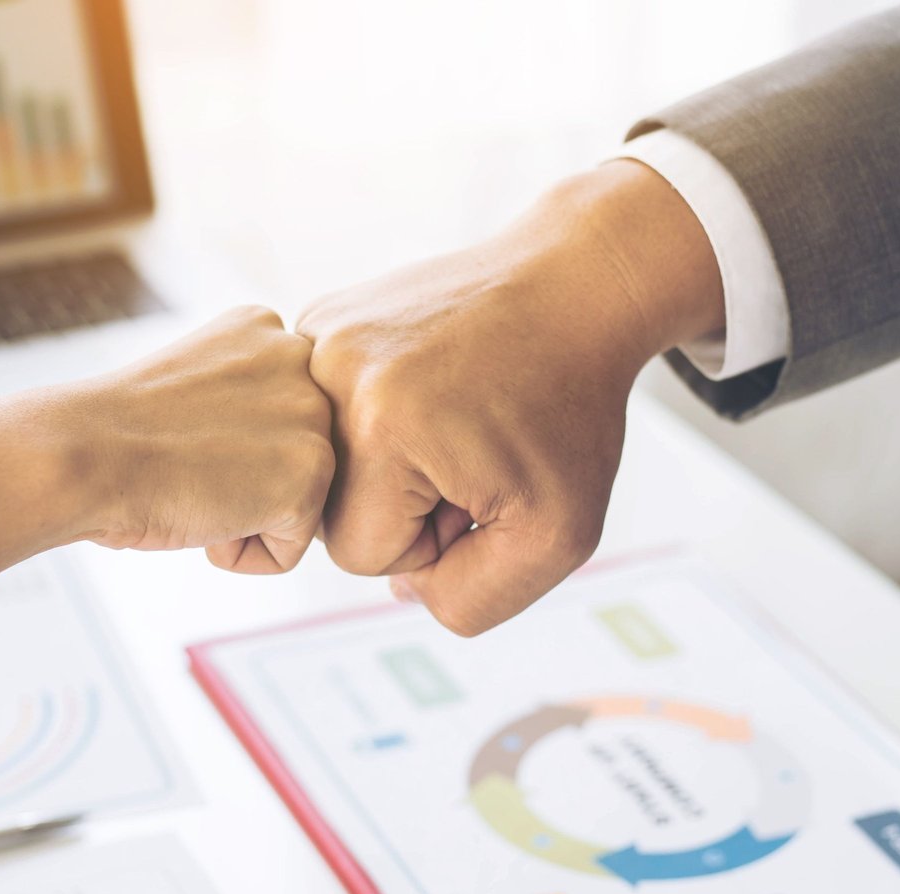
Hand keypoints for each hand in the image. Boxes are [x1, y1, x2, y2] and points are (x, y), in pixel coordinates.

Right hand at [55, 306, 334, 573]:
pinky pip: (288, 548)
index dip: (219, 450)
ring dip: (238, 515)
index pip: (274, 421)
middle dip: (239, 480)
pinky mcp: (313, 467)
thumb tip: (266, 449)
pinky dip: (238, 552)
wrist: (84, 455)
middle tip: (181, 461)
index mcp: (262, 328)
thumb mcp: (192, 389)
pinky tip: (201, 512)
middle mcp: (298, 355)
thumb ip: (241, 402)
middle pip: (291, 459)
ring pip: (292, 503)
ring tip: (191, 482)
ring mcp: (312, 410)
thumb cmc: (113, 437)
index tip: (176, 436)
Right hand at [298, 161, 723, 632]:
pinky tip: (431, 389)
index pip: (359, 555)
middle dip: (403, 504)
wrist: (577, 287)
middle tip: (471, 454)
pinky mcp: (325, 317)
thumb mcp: (555, 536)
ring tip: (453, 419)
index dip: (430, 542)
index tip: (480, 488)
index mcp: (378, 430)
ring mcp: (322, 336)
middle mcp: (331, 373)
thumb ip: (472, 600)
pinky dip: (377, 417)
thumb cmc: (572, 407)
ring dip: (389, 461)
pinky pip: (329, 413)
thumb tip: (400, 588)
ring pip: (328, 462)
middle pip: (332, 510)